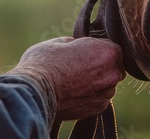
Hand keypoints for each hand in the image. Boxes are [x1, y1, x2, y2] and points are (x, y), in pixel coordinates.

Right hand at [8, 36, 124, 120]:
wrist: (36, 91)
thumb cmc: (46, 61)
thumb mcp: (62, 41)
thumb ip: (79, 44)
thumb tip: (79, 47)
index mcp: (108, 52)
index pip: (112, 47)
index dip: (98, 47)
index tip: (85, 51)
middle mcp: (112, 74)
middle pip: (113, 66)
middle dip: (101, 65)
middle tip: (80, 65)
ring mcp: (106, 93)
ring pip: (107, 84)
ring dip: (97, 81)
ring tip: (75, 80)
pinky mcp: (97, 108)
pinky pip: (99, 97)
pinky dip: (91, 95)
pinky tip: (75, 91)